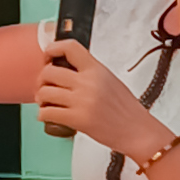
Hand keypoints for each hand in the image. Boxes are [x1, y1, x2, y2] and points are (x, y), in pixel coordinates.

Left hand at [36, 38, 156, 151]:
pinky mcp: (77, 119)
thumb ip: (90, 73)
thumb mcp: (111, 81)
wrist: (138, 132)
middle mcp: (88, 83)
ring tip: (48, 103)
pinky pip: (47, 113)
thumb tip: (66, 70)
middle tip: (46, 87)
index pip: (69, 48)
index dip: (53, 49)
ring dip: (41, 99)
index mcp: (97, 70)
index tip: (49, 57)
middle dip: (42, 80)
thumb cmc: (127, 110)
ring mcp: (82, 101)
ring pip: (44, 92)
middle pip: (48, 72)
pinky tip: (49, 115)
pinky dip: (43, 115)